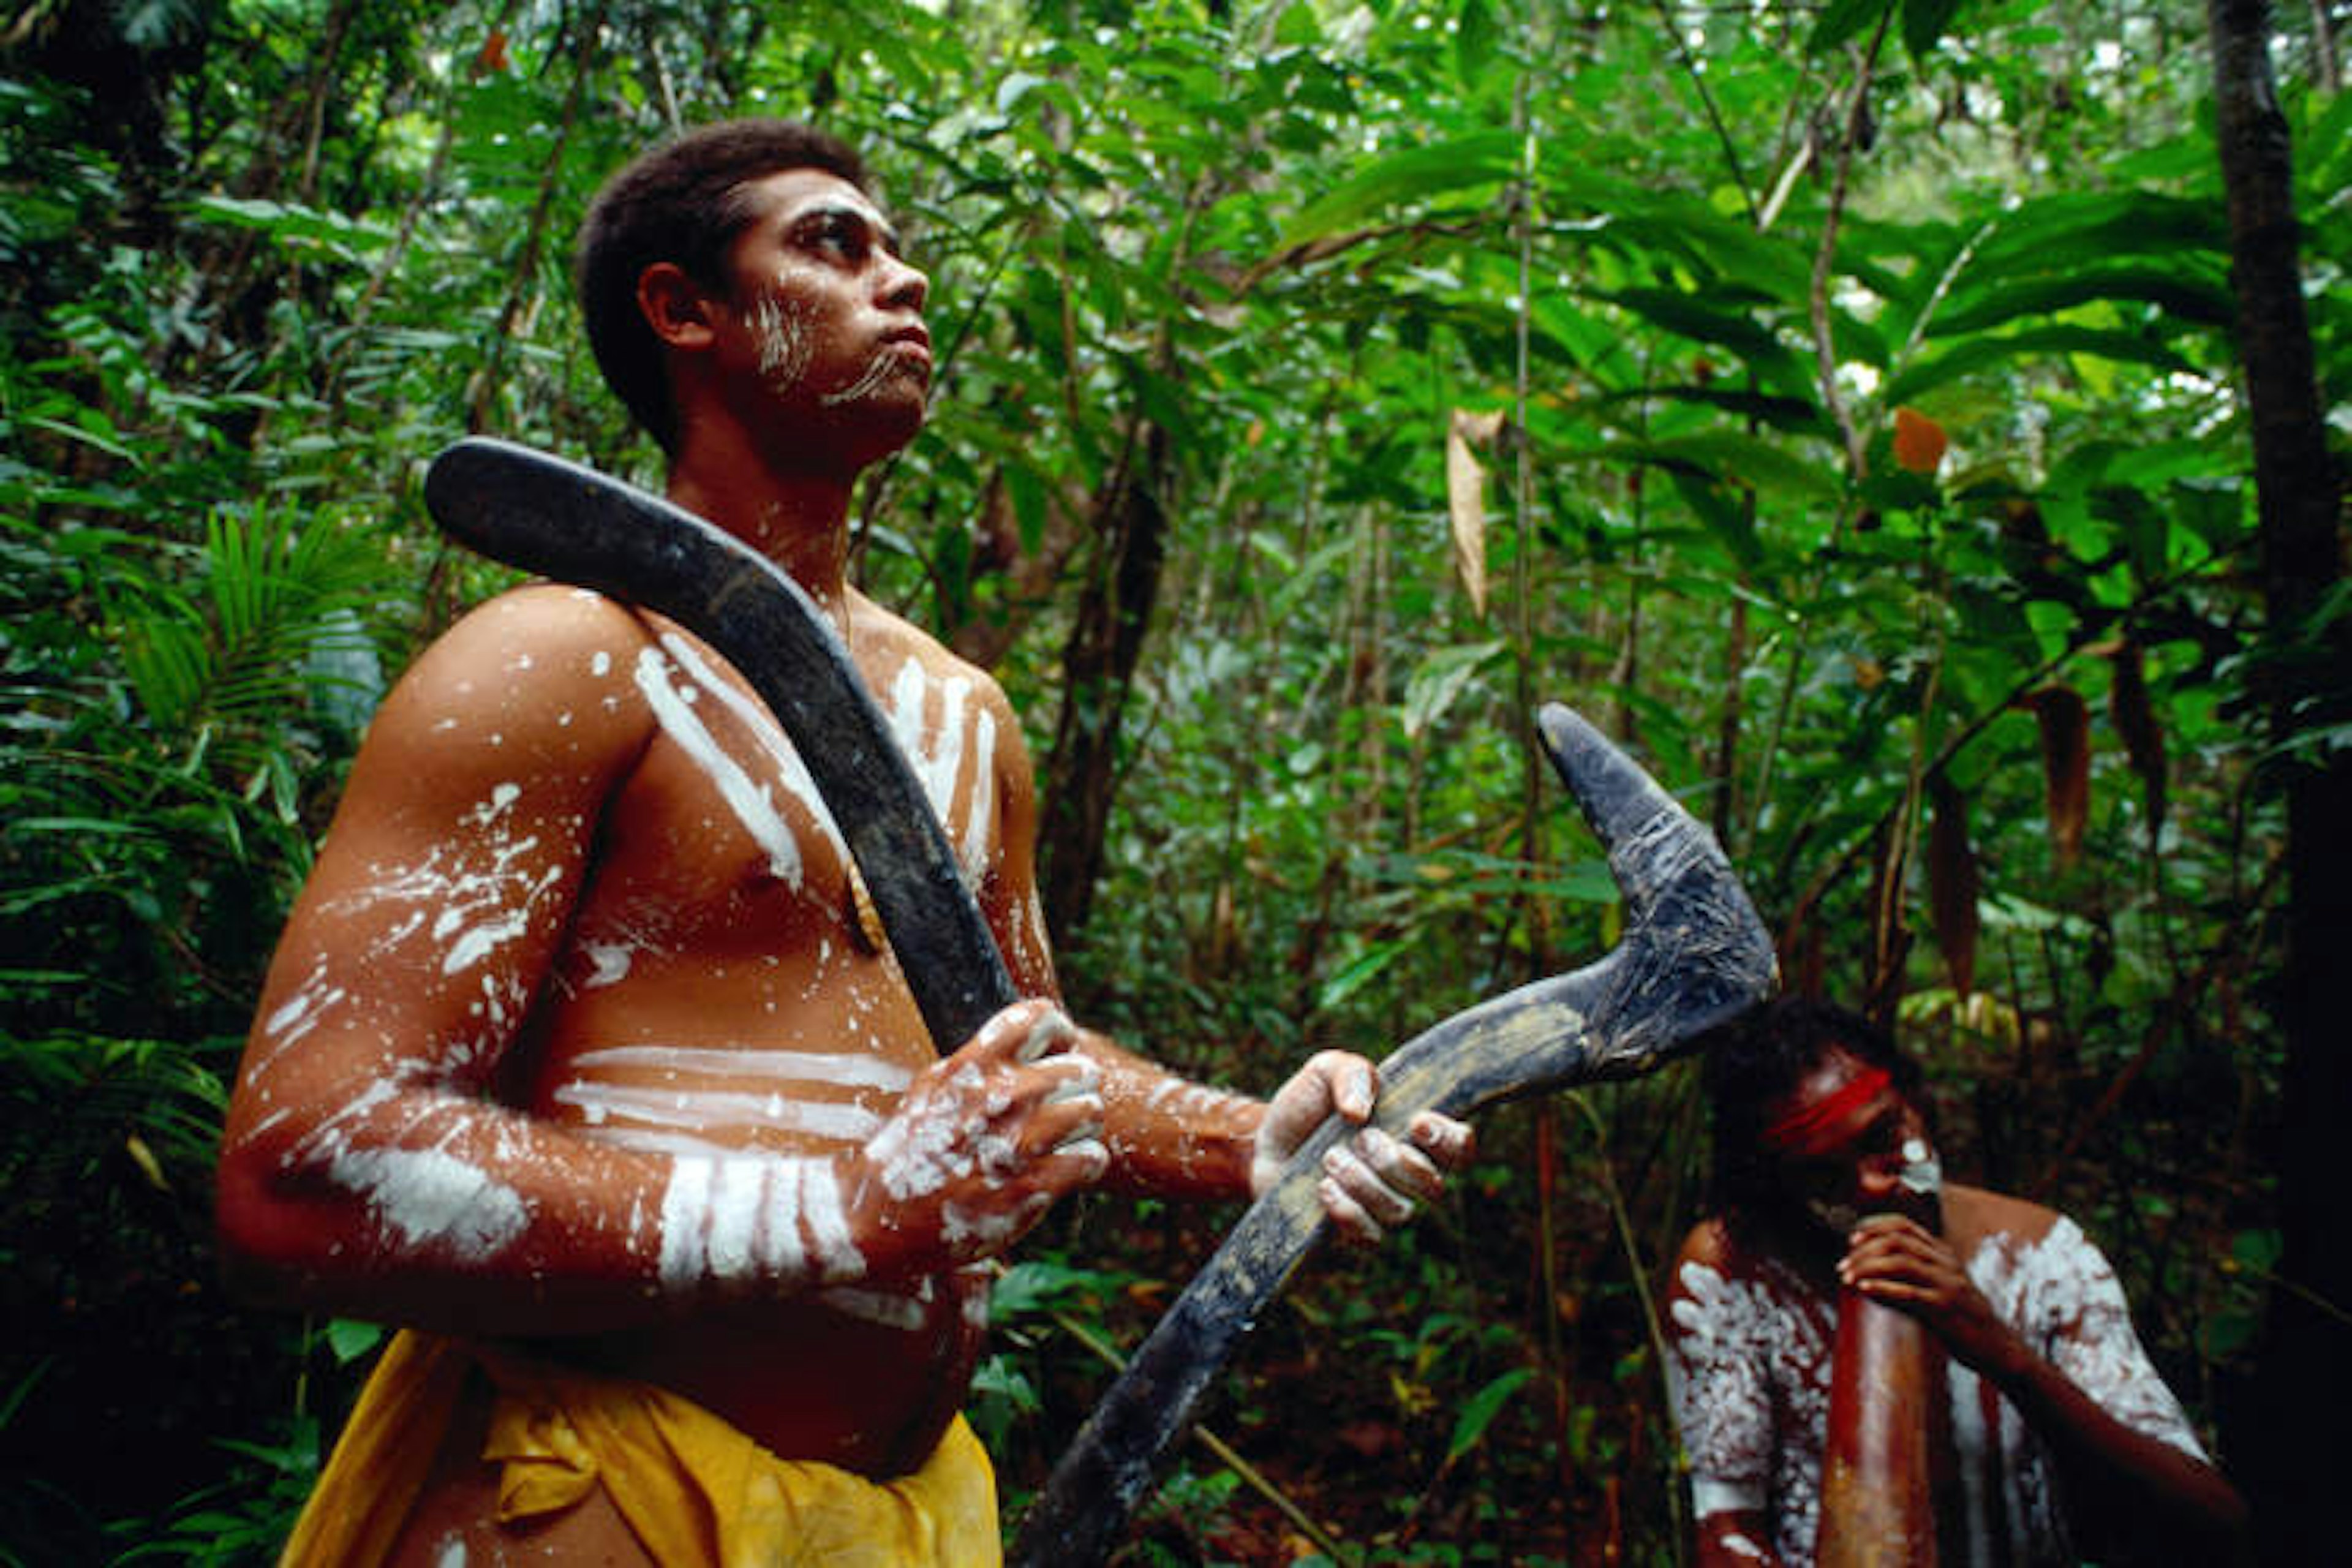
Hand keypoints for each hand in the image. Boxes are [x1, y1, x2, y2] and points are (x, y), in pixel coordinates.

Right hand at [852, 999, 1106, 1266]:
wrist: (877, 1218)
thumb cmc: (906, 1153)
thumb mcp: (931, 1089)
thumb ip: (973, 1063)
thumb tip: (1014, 1043)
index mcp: (974, 1065)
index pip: (1041, 1018)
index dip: (1059, 1034)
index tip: (1053, 1055)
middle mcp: (1002, 1095)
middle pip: (1081, 1068)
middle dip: (1076, 1088)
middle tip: (1061, 1110)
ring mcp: (1020, 1141)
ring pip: (1092, 1110)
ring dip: (1083, 1127)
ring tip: (1063, 1142)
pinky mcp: (1034, 1185)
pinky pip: (1092, 1156)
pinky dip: (1085, 1164)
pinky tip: (1065, 1172)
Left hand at [1251, 1050, 1473, 1242]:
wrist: (1265, 1142)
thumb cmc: (1308, 1106)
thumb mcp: (1326, 1071)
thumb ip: (1351, 1073)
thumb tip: (1360, 1111)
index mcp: (1416, 1133)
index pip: (1460, 1146)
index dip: (1449, 1140)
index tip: (1416, 1123)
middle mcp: (1409, 1175)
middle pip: (1434, 1186)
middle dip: (1395, 1162)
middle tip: (1361, 1138)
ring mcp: (1385, 1206)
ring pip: (1401, 1212)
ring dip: (1364, 1183)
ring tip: (1330, 1157)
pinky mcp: (1356, 1231)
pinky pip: (1371, 1237)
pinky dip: (1348, 1212)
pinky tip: (1324, 1188)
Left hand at [1839, 1214, 2027, 1379]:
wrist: (1999, 1349)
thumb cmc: (1966, 1321)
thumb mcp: (1945, 1288)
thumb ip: (1919, 1275)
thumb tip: (1877, 1273)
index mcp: (1944, 1255)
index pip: (1905, 1226)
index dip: (1874, 1227)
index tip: (1852, 1239)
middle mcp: (1946, 1264)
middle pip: (1897, 1241)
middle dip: (1864, 1250)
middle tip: (1842, 1265)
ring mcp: (1947, 1284)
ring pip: (1901, 1262)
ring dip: (1867, 1267)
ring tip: (1847, 1277)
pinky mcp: (1945, 1308)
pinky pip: (1909, 1293)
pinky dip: (1883, 1289)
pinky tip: (1864, 1289)